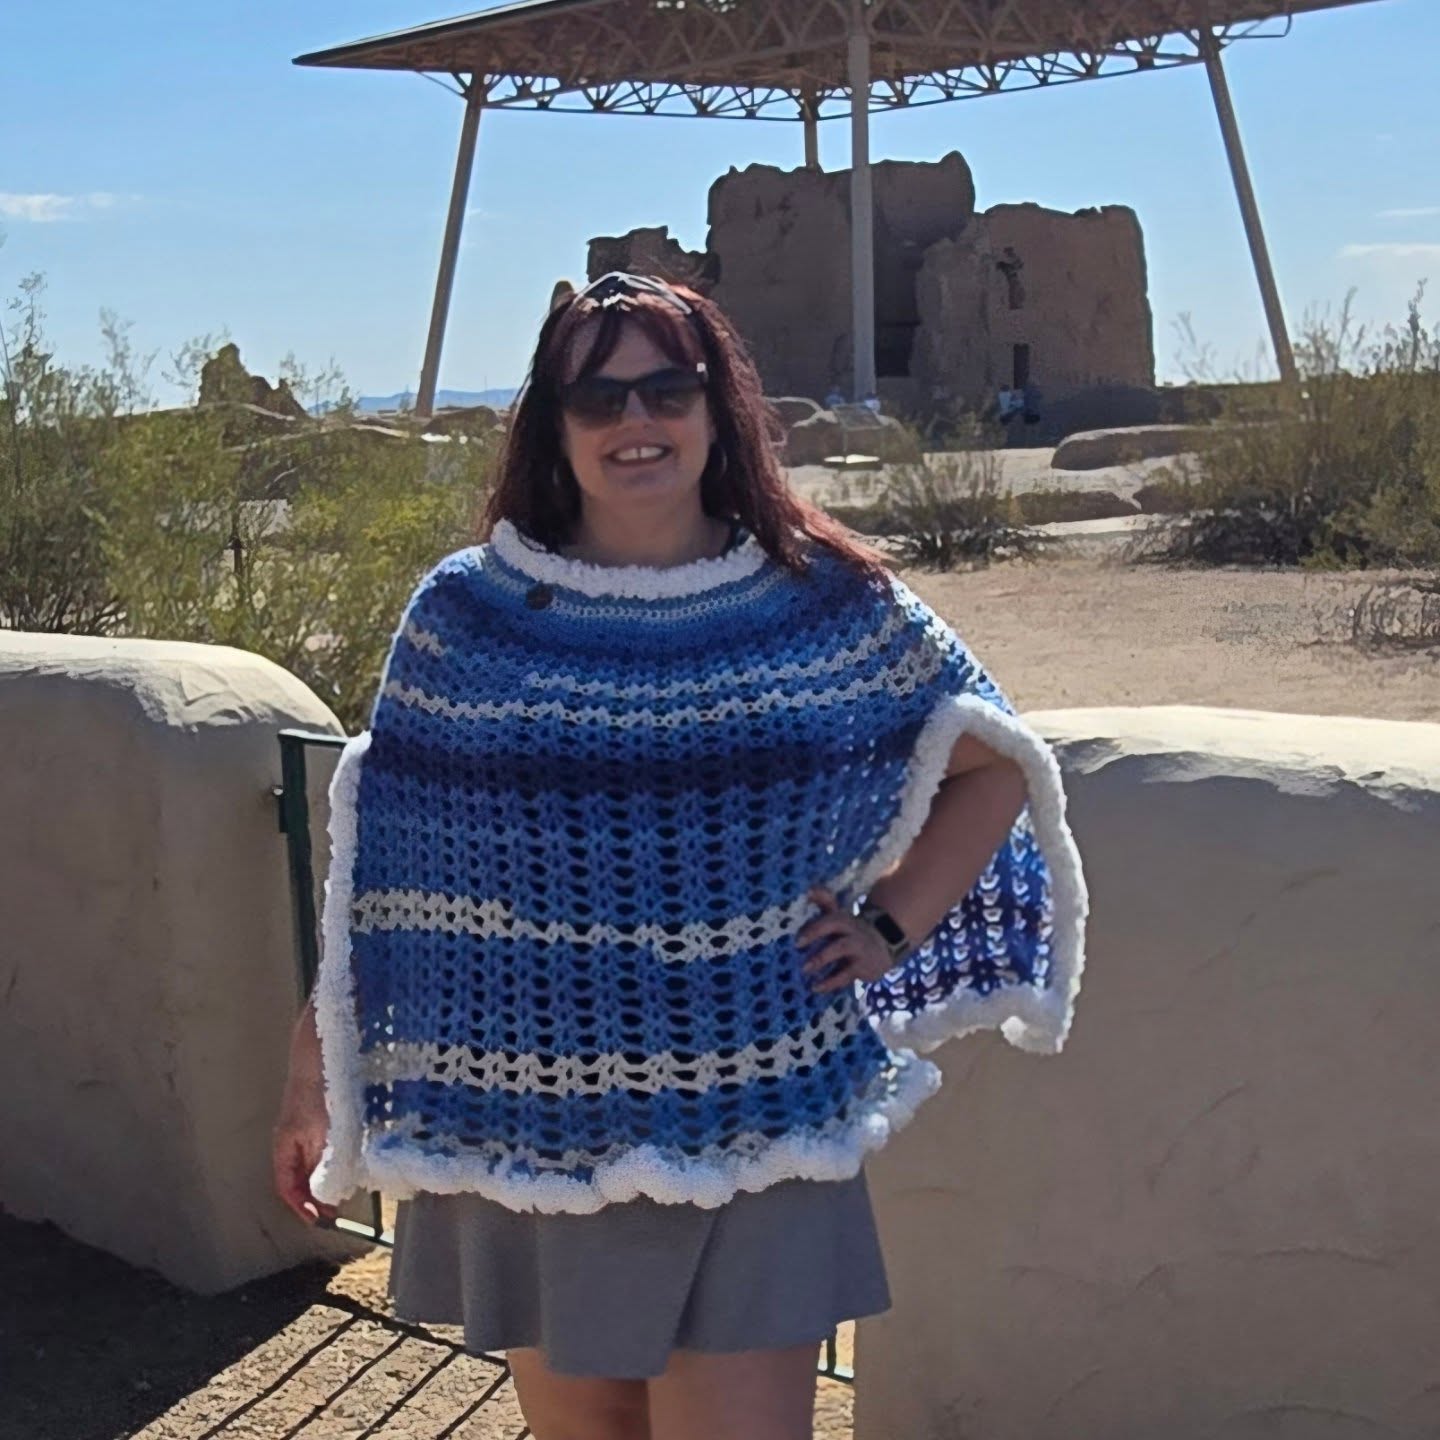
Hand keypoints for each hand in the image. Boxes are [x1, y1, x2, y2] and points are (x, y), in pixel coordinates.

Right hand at [271, 1084, 338, 1226]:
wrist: (324, 1054)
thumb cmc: (320, 1092)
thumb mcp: (323, 1134)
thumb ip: (323, 1166)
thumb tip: (325, 1195)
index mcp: (284, 1147)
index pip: (288, 1186)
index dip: (302, 1206)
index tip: (319, 1219)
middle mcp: (291, 1140)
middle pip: (299, 1177)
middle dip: (315, 1196)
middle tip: (335, 1208)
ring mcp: (304, 1128)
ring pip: (312, 1163)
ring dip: (325, 1179)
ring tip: (345, 1189)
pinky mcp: (319, 1117)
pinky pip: (322, 1148)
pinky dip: (333, 1160)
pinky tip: (350, 1160)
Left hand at [797, 886, 899, 994]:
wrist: (886, 943)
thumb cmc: (852, 930)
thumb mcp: (841, 916)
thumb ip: (824, 903)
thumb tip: (809, 890)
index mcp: (844, 920)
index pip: (830, 920)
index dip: (814, 928)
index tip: (798, 940)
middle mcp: (853, 934)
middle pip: (837, 935)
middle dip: (818, 939)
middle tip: (797, 948)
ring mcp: (859, 951)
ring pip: (841, 953)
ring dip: (822, 960)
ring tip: (805, 969)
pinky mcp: (863, 969)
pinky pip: (846, 976)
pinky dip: (831, 983)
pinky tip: (816, 987)